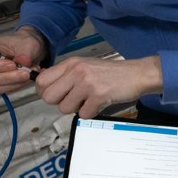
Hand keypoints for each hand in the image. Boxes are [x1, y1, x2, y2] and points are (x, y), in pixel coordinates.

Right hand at [0, 27, 45, 94]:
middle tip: (24, 72)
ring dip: (12, 82)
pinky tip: (26, 77)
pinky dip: (16, 85)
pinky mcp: (0, 85)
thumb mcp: (28, 43)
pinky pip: (5, 90)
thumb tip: (23, 61)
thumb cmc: (23, 43)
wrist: (31, 51)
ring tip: (28, 73)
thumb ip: (25, 52)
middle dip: (6, 77)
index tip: (12, 64)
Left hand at [35, 56, 162, 118]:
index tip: (55, 96)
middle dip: (59, 103)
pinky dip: (91, 113)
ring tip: (88, 100)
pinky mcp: (99, 96)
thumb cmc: (110, 73)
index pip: (42, 81)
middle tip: (72, 100)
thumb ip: (66, 75)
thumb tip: (45, 88)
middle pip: (49, 97)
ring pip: (64, 108)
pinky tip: (99, 103)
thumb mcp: (84, 66)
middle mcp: (77, 71)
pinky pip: (83, 114)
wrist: (136, 74)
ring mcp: (87, 83)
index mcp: (71, 63)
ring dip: (76, 109)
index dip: (44, 92)